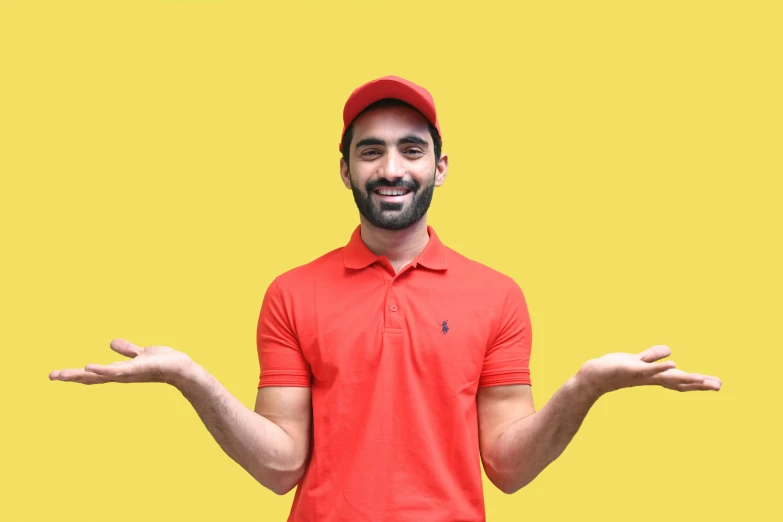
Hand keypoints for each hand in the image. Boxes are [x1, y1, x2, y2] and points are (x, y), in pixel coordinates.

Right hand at [49, 338, 193, 385]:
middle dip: (71, 377)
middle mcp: (121, 374)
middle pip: (91, 377)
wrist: (182, 369)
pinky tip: (89, 367)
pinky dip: (103, 370)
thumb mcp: (141, 353)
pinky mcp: (138, 369)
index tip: (56, 374)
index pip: (93, 374)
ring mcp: (128, 373)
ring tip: (62, 374)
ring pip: (100, 376)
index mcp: (120, 370)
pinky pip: (118, 371)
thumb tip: (111, 343)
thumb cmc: (163, 363)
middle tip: (51, 376)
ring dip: (81, 375)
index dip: (75, 374)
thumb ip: (127, 350)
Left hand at [577, 345, 721, 398]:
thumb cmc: (615, 369)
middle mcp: (651, 378)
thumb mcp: (637, 361)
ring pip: (667, 377)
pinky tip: (674, 363)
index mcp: (655, 376)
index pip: (680, 380)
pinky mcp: (631, 369)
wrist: (593, 377)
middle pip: (679, 381)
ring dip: (686, 377)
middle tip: (719, 386)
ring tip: (704, 379)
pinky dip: (660, 366)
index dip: (699, 382)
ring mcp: (642, 375)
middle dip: (700, 383)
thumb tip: (671, 352)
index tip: (718, 385)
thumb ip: (653, 357)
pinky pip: (648, 368)